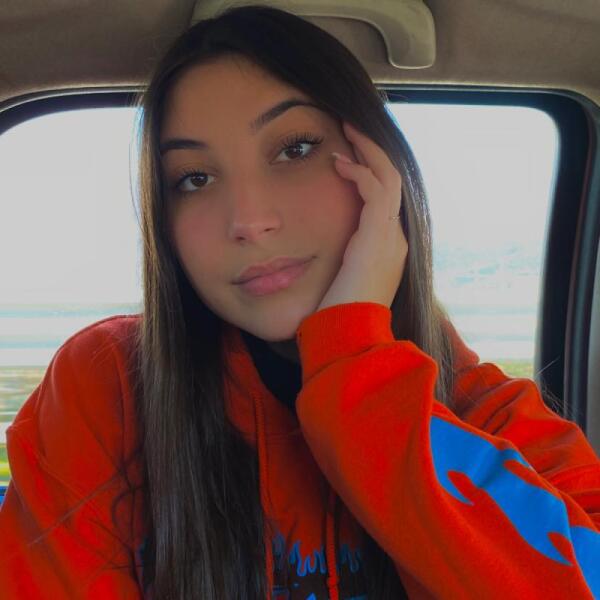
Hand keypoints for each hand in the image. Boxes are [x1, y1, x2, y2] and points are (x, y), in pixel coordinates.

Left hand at [317, 121, 407, 310]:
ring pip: (390, 178)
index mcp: (388, 247)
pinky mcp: (378, 236)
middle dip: (373, 151)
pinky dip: (361, 171)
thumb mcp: (341, 280)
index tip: (348, 154)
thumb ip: (342, 258)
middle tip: (351, 128)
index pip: (387, 198)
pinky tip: (338, 162)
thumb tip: (326, 248)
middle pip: (393, 181)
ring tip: (347, 131)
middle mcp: (396, 238)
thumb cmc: (339, 312)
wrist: (348, 335)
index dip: (371, 170)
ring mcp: (391, 236)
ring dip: (369, 151)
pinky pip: (377, 190)